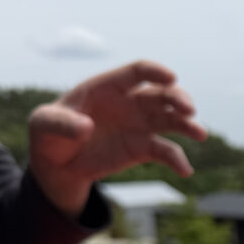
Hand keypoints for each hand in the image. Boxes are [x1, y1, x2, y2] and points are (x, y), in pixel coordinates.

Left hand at [28, 60, 206, 217]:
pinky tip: (185, 171)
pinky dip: (178, 160)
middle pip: (162, 94)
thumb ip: (61, 123)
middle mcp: (130, 103)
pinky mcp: (143, 149)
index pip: (137, 72)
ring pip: (171, 119)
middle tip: (189, 110)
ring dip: (188, 124)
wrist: (58, 164)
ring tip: (200, 133)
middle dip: (178, 98)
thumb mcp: (43, 125)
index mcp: (107, 87)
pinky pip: (166, 152)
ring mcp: (139, 126)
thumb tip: (87, 129)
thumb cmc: (49, 134)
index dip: (155, 72)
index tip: (170, 78)